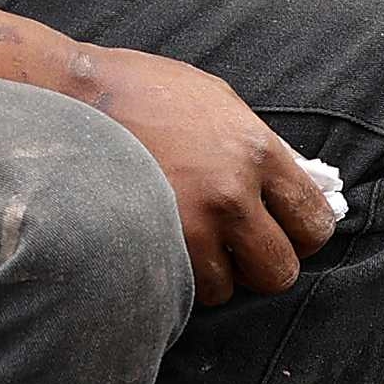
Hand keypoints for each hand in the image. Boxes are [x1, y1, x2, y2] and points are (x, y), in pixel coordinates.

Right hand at [83, 45, 336, 304]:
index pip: (314, 223)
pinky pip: (186, 291)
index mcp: (255, 150)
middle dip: (263, 262)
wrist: (68, 96)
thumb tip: (299, 187)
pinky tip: (166, 242)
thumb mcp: (215, 99)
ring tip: (190, 236)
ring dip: (215, 272)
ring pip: (230, 289)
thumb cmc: (143, 91)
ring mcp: (190, 225)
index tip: (283, 228)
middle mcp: (231, 192)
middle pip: (281, 270)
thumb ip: (260, 146)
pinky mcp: (153, 246)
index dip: (301, 232)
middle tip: (239, 243)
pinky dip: (179, 277)